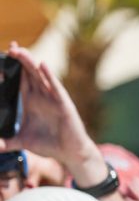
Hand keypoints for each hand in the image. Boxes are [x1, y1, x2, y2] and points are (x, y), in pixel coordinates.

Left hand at [1, 45, 104, 183]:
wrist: (69, 153)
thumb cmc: (49, 144)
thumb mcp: (22, 141)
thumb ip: (7, 141)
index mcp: (31, 100)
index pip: (19, 79)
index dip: (11, 67)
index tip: (3, 55)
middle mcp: (41, 96)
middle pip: (29, 73)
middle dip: (19, 60)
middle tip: (10, 47)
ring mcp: (53, 99)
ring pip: (40, 76)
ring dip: (30, 63)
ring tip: (20, 51)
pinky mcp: (64, 104)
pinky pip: (56, 88)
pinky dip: (50, 76)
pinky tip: (42, 65)